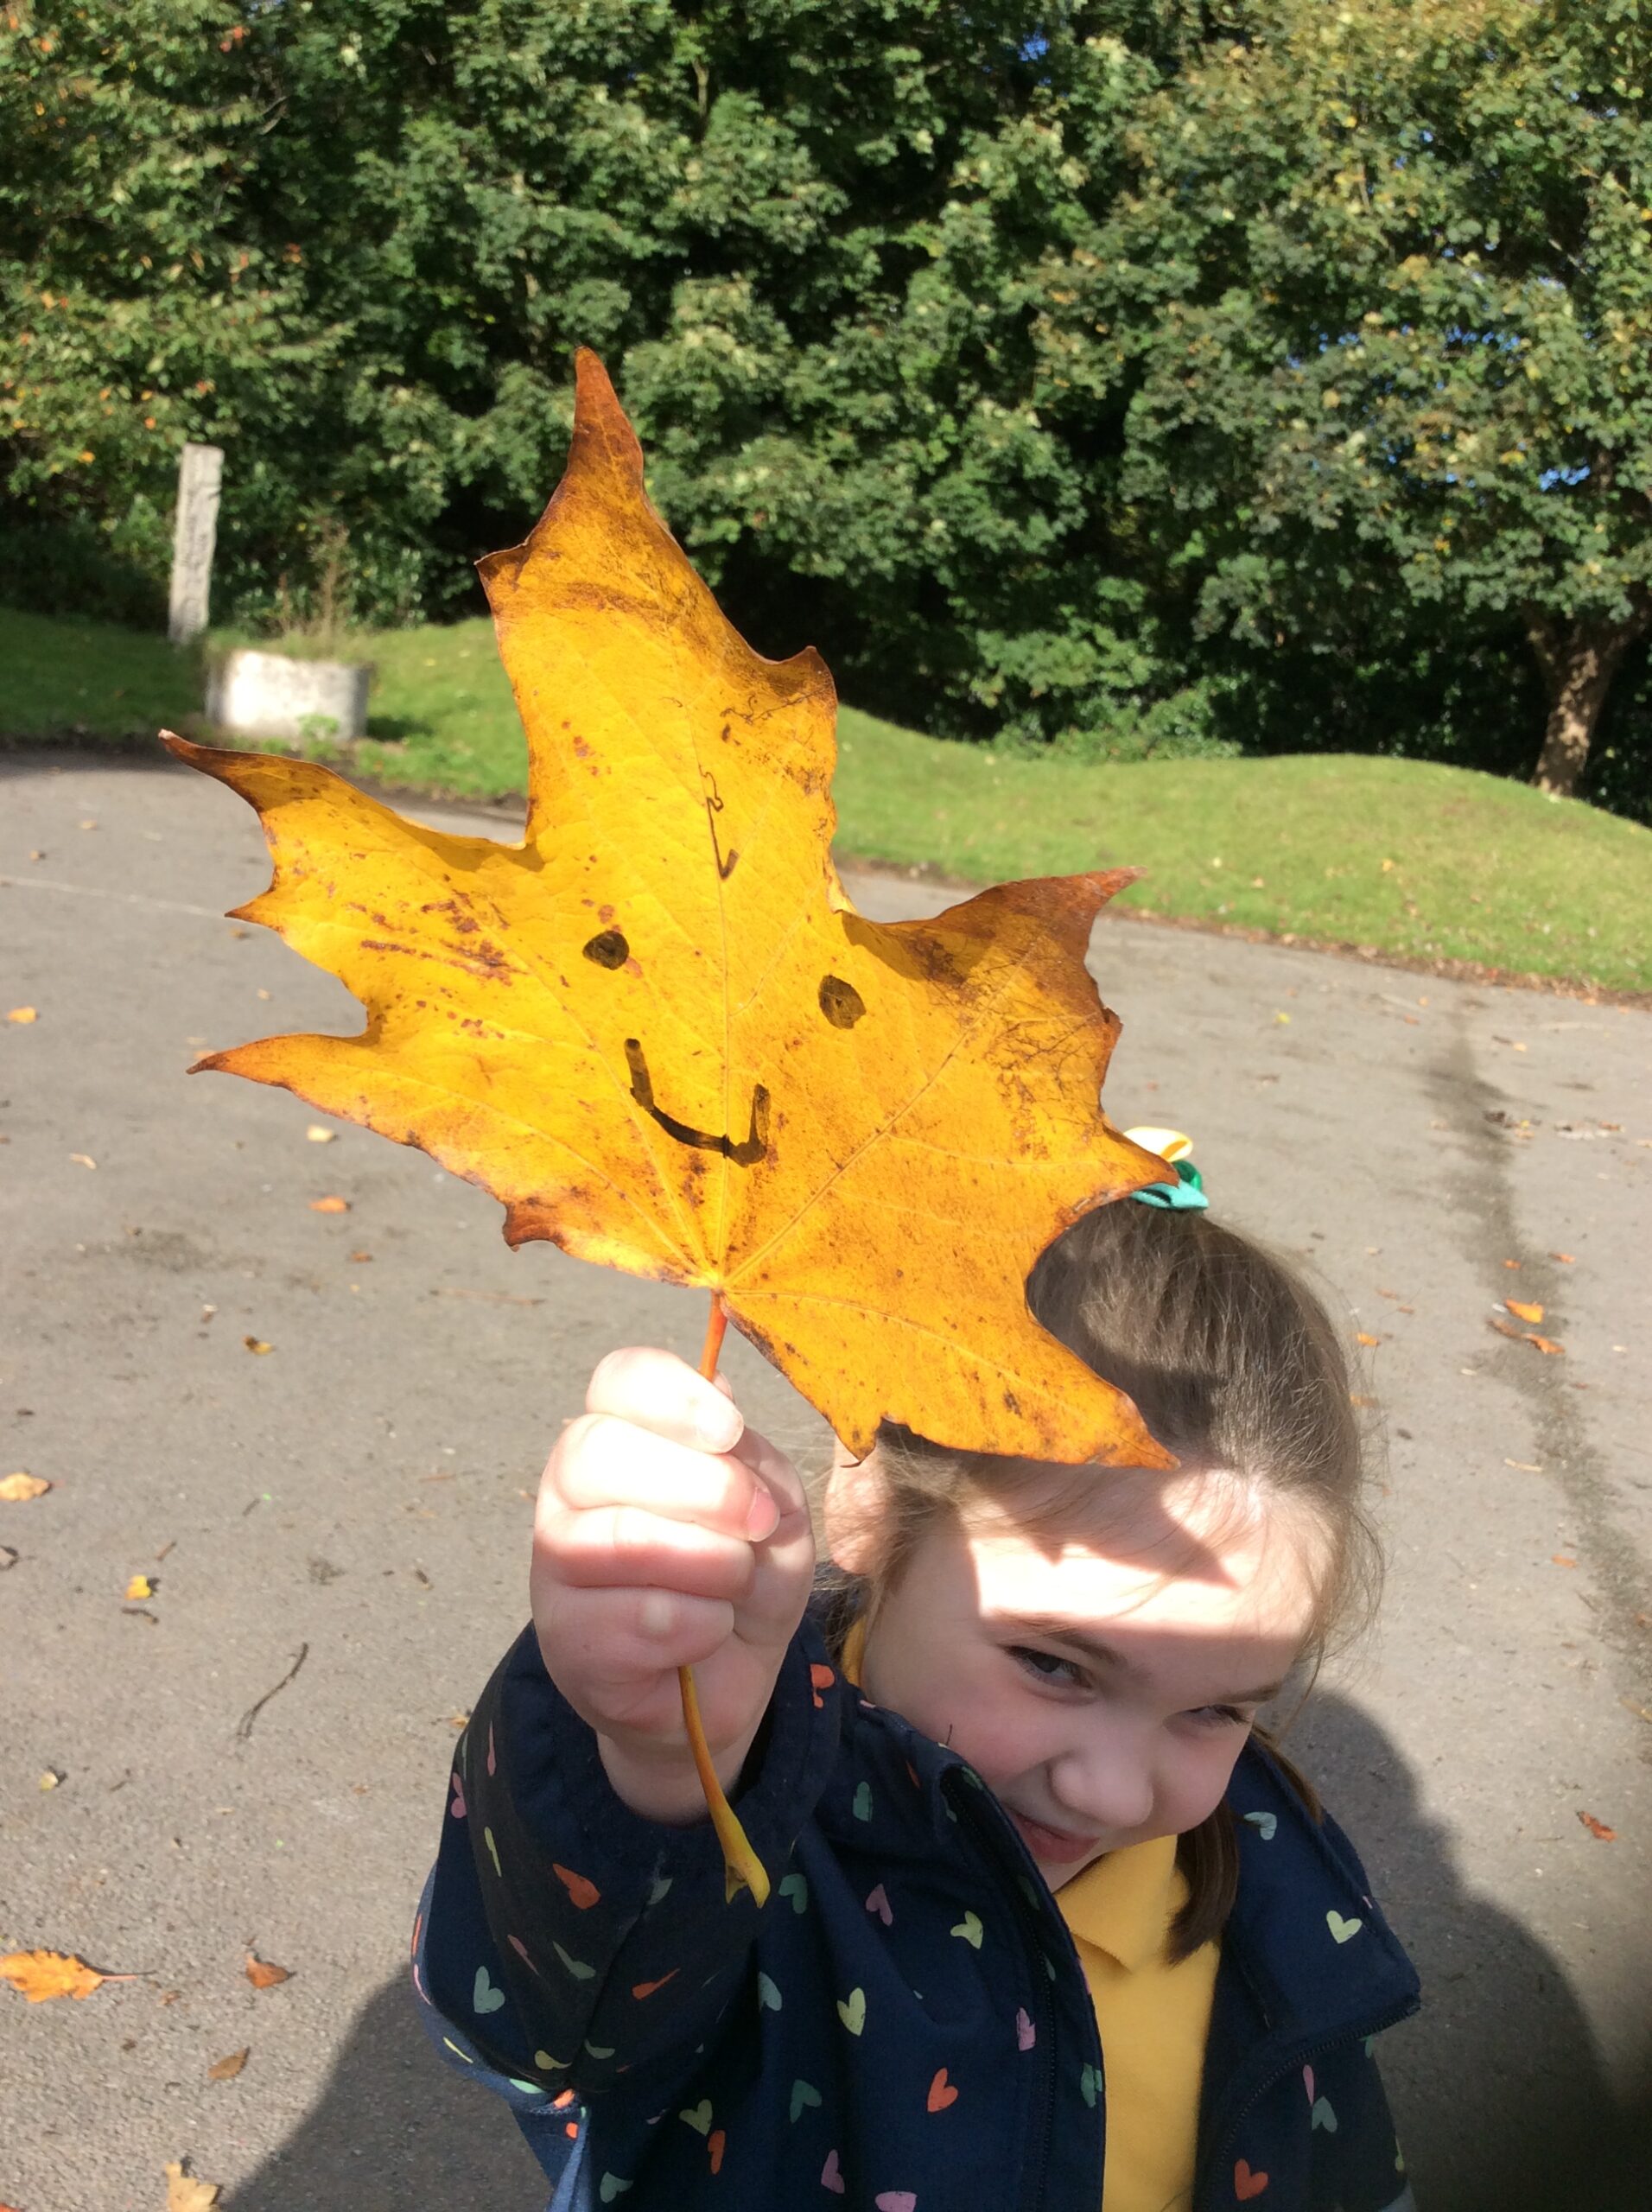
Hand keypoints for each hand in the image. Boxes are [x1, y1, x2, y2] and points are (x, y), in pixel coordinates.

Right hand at [530, 1346, 816, 1822]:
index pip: (620, 1379)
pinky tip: (706, 1632)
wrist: (724, 1680)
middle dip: (701, 1487)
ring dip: (707, 1562)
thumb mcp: (775, 1510)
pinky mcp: (565, 1640)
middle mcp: (571, 1490)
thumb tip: (722, 1402)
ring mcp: (556, 1566)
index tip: (731, 1431)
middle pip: (600, 1451)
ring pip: (617, 1539)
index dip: (675, 1397)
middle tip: (757, 1522)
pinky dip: (698, 1626)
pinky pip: (635, 1619)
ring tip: (736, 1581)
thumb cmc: (743, 1575)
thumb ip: (754, 1462)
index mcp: (624, 1434)